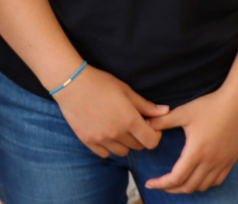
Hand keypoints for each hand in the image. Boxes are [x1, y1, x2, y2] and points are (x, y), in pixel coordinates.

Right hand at [52, 65, 166, 157]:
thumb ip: (146, 105)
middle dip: (139, 136)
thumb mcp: (126, 90)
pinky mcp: (88, 141)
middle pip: (138, 146)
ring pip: (122, 151)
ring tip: (118, 127)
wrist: (71, 83)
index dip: (154, 134)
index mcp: (130, 120)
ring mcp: (101, 139)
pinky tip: (105, 132)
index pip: (152, 141)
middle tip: (132, 122)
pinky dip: (108, 146)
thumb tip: (165, 111)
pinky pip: (105, 153)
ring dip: (124, 143)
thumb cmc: (100, 83)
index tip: (149, 125)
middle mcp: (117, 133)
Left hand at [143, 86, 237, 193]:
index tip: (149, 183)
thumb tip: (145, 124)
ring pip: (203, 186)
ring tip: (176, 181)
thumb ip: (163, 121)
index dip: (161, 184)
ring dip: (187, 187)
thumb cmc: (210, 106)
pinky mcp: (230, 161)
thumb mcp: (184, 112)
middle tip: (160, 184)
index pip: (176, 178)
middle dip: (171, 189)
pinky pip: (217, 181)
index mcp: (196, 152)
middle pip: (188, 186)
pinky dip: (204, 183)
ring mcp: (222, 163)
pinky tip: (197, 176)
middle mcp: (210, 162)